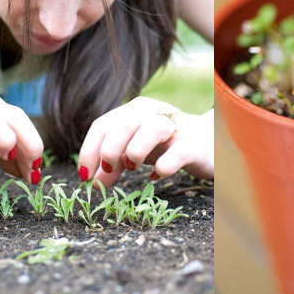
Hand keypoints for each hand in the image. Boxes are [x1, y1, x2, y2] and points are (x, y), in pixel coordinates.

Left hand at [77, 97, 214, 187]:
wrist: (209, 143)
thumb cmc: (167, 145)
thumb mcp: (135, 153)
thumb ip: (113, 165)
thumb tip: (93, 183)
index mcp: (135, 110)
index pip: (102, 125)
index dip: (89, 151)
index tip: (85, 176)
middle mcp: (154, 112)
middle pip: (123, 124)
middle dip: (109, 151)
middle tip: (109, 171)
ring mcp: (176, 126)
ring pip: (150, 129)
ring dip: (134, 151)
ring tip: (133, 167)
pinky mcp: (193, 144)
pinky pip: (177, 153)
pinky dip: (163, 167)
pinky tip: (158, 174)